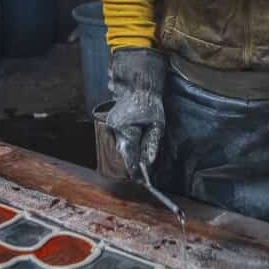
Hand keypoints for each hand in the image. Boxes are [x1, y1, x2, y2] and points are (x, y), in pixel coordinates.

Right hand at [106, 48, 165, 177]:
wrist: (138, 88)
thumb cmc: (150, 105)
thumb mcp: (158, 125)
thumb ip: (152, 145)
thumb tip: (147, 164)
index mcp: (126, 129)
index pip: (129, 156)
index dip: (135, 170)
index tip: (142, 180)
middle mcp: (114, 130)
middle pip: (124, 155)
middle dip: (133, 164)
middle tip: (144, 175)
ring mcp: (110, 128)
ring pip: (120, 149)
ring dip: (130, 155)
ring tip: (141, 162)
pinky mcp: (110, 127)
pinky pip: (119, 142)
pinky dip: (127, 147)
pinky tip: (135, 148)